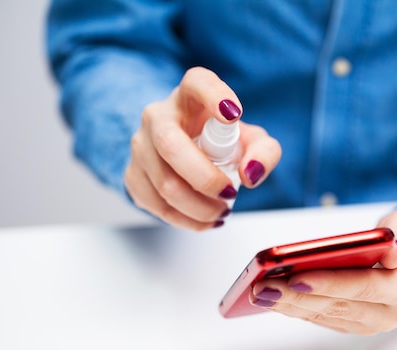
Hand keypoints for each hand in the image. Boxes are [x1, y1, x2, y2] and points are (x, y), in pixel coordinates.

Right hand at [125, 67, 281, 229]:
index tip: (233, 114)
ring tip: (221, 211)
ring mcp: (140, 145)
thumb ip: (264, 152)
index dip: (214, 96)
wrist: (182, 154)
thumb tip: (250, 173)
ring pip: (165, 183)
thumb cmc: (219, 142)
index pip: (197, 83)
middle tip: (230, 193)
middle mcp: (158, 115)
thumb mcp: (250, 141)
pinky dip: (188, 220)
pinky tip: (205, 219)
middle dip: (205, 178)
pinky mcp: (133, 175)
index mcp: (190, 95)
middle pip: (171, 144)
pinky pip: (158, 205)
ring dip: (200, 207)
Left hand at [250, 206, 396, 334]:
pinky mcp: (354, 322)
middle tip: (261, 286)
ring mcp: (370, 322)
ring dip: (289, 305)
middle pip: (336, 306)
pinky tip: (271, 297)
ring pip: (324, 315)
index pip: (364, 288)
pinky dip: (295, 307)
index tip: (296, 276)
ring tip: (257, 292)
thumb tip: (391, 250)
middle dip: (296, 296)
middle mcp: (389, 314)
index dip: (329, 283)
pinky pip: (321, 317)